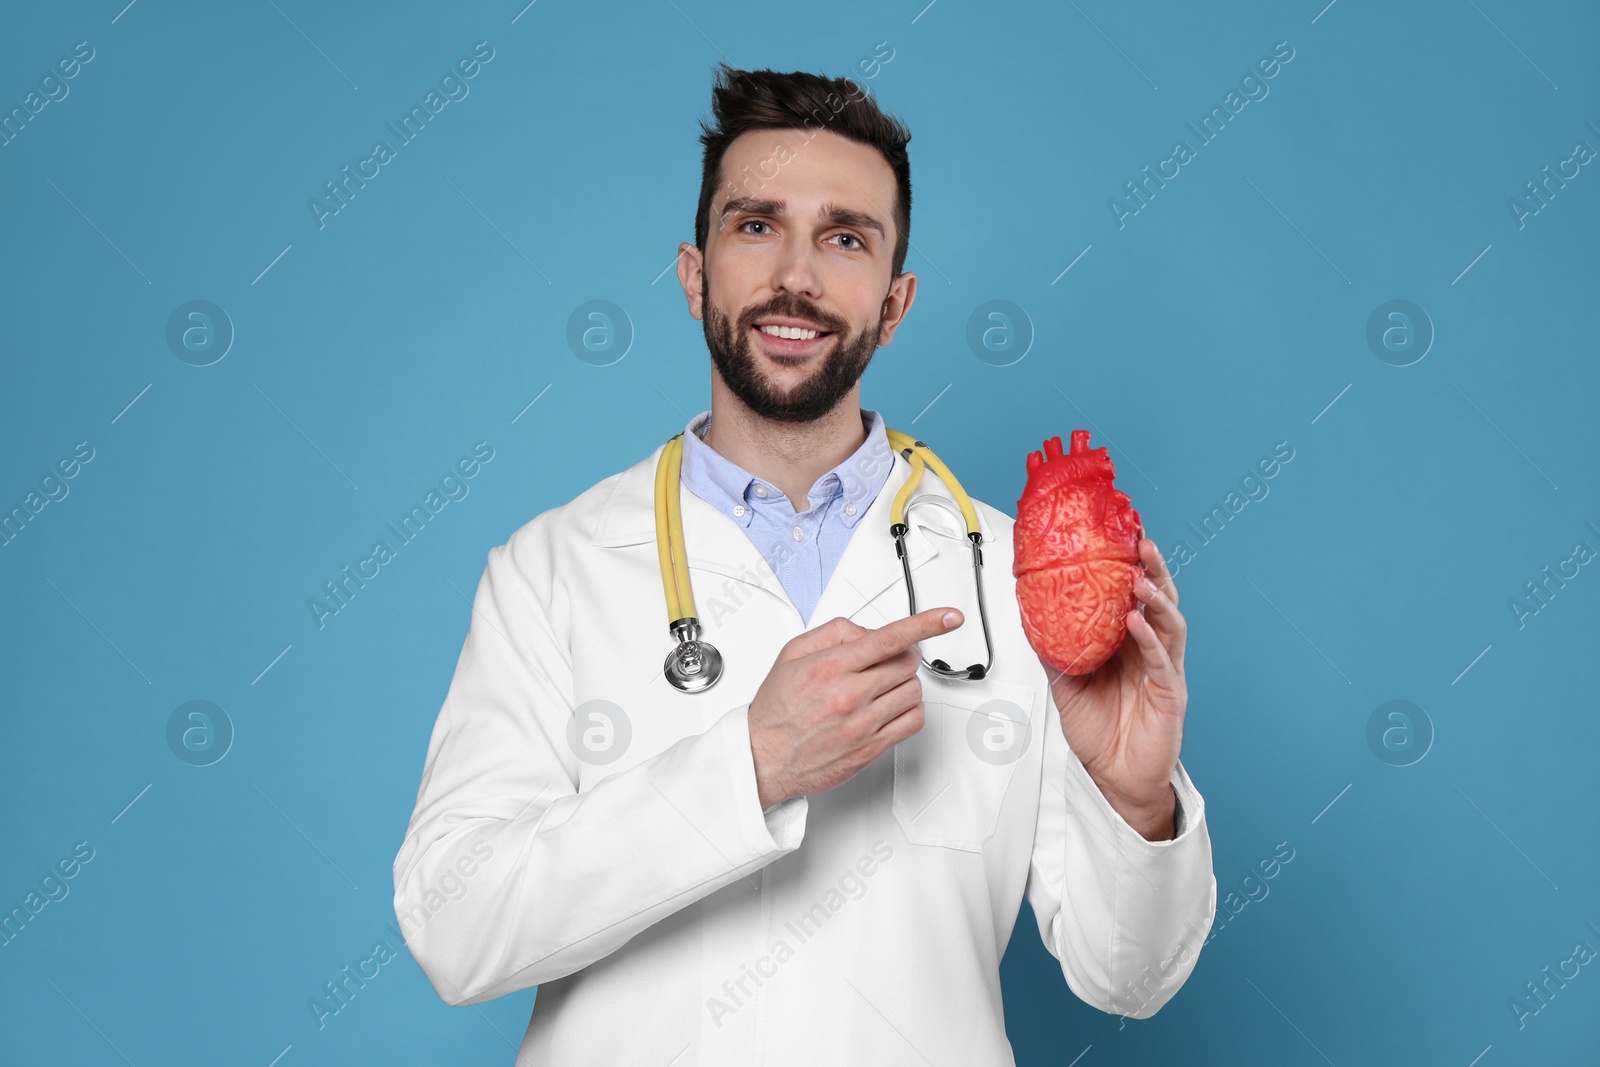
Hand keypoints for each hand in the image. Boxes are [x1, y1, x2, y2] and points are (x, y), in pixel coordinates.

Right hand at [747, 607, 961, 809]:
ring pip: (913, 691)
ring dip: (904, 683)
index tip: (949, 617)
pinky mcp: (871, 748)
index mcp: (830, 667)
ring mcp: (863, 724)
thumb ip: (833, 633)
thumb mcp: (792, 655)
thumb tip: (868, 630)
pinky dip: (909, 709)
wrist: (764, 757)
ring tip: (880, 687)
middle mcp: (849, 695)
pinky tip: (890, 707)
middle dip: (902, 656)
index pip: (889, 638)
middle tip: (884, 662)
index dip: (925, 623)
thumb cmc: (776, 709)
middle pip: (906, 663)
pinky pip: (912, 722)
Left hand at [1039, 537, 1187, 839]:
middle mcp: (1150, 650)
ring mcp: (1163, 670)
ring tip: (1139, 577)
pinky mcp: (1170, 693)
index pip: (1133, 595)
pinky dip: (1149, 639)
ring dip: (1155, 597)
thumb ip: (1054, 649)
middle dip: (1152, 569)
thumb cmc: (1099, 732)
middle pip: (1158, 600)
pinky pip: (1161, 660)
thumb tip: (1030, 615)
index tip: (1122, 534)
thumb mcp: (1066, 683)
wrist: (1114, 778)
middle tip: (1141, 541)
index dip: (1131, 565)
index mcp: (1128, 643)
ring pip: (1167, 623)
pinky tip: (1136, 623)